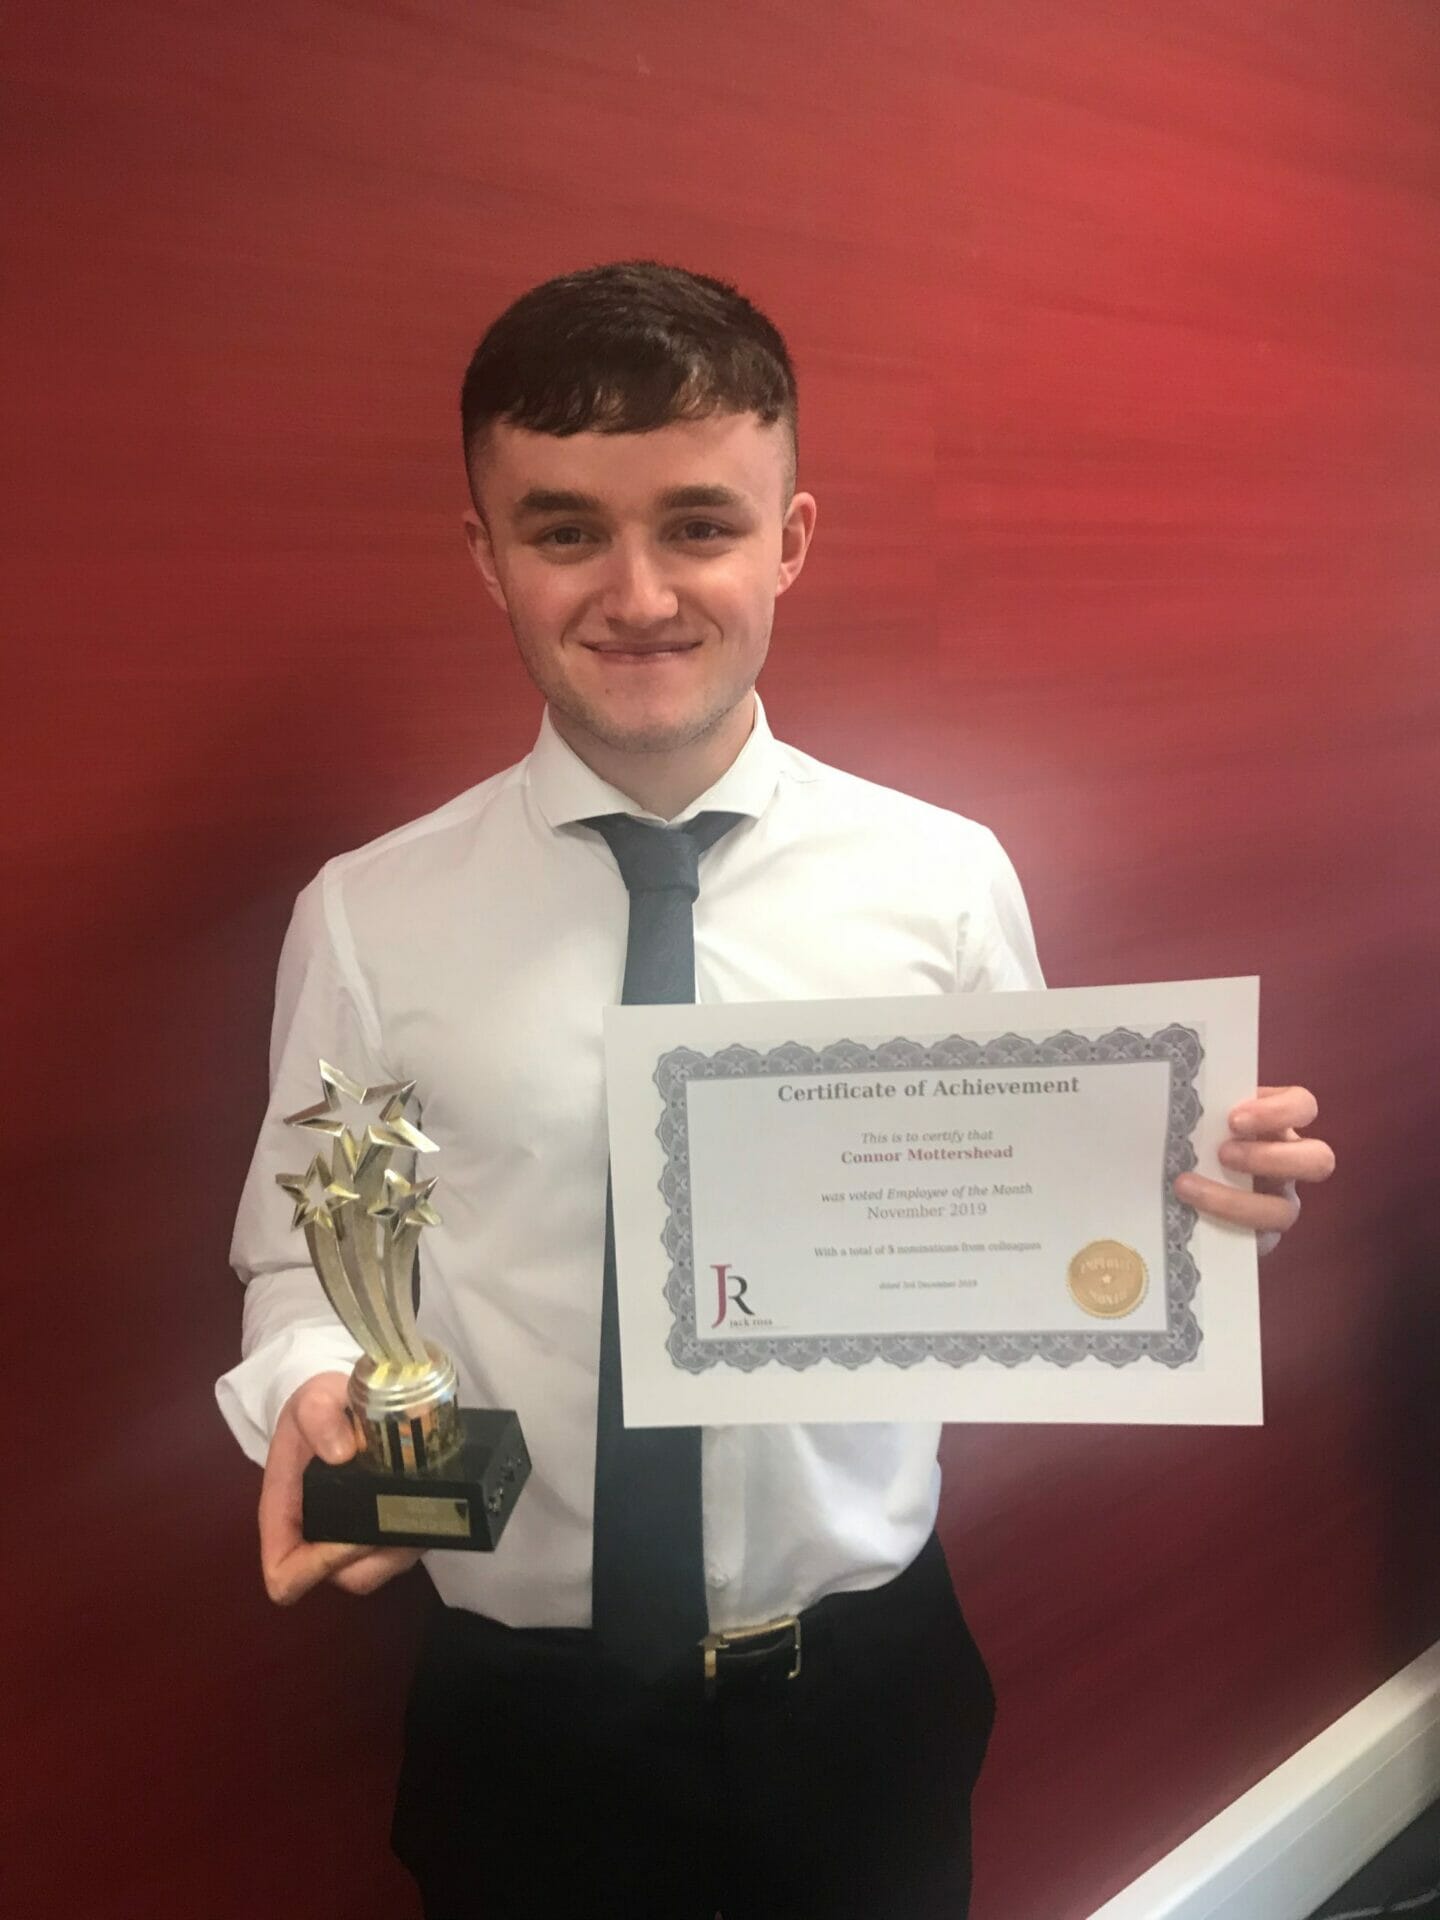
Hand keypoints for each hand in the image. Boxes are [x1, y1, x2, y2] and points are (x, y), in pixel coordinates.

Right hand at [258, 1371, 422, 1604]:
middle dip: (381, 1555)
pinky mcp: (379, 1530)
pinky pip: (400, 1550)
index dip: (318, 1567)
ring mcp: (350, 1539)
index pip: (286, 1576)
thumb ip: (319, 1416)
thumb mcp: (312, 1400)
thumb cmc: (317, 1409)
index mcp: (284, 1517)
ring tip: (425, 1505)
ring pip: (381, 1568)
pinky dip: (418, 1532)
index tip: (352, 1531)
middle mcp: (316, 1539)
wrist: (339, 1404)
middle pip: (349, 1578)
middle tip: (406, 1513)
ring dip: (406, 1545)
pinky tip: (430, 1501)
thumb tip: (342, 1453)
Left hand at [1173, 1084, 1334, 1254]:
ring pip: (1285, 1210)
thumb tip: (1173, 1098)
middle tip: (1222, 1154)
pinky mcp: (1263, 1237)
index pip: (1302, 1106)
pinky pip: (1257, 1239)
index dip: (1278, 1111)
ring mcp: (1280, 1202)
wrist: (1178, 1186)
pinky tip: (1191, 1217)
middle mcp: (1290, 1163)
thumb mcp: (1202, 1120)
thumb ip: (1204, 1111)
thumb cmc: (1194, 1139)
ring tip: (1189, 1187)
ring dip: (1236, 1201)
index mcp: (1278, 1125)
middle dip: (1270, 1158)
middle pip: (1319, 1160)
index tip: (1234, 1119)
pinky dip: (1223, 1226)